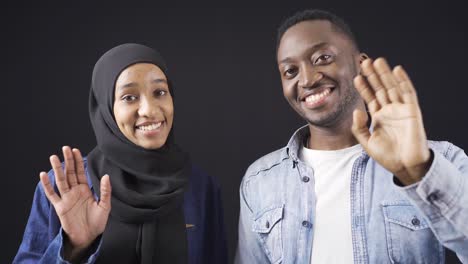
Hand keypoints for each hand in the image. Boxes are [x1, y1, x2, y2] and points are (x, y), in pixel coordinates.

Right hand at [40, 146, 110, 260]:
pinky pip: (52, 194)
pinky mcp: (60, 207)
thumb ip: (106, 191)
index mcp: (85, 190)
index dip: (78, 161)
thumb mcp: (105, 205)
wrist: (88, 237)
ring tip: (53, 157)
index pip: (80, 172)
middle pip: (69, 173)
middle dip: (68, 160)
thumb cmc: (97, 222)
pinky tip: (43, 175)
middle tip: (65, 148)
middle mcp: (74, 192)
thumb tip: (106, 176)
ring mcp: (66, 198)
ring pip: (60, 180)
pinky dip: (47, 185)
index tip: (76, 150)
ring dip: (57, 168)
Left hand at [351, 58, 431, 184]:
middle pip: (380, 88)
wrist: (405, 166)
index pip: (370, 98)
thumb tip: (356, 110)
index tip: (356, 76)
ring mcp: (401, 109)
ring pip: (392, 87)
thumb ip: (359, 128)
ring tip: (377, 61)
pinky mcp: (412, 111)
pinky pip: (408, 93)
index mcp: (379, 117)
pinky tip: (396, 70)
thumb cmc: (388, 156)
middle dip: (373, 76)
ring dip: (385, 74)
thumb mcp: (367, 143)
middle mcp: (390, 111)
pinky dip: (403, 81)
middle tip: (364, 61)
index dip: (364, 87)